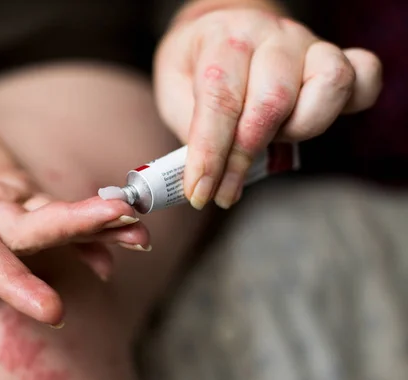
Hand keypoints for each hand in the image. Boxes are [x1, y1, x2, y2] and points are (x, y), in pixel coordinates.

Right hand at [0, 44, 150, 324]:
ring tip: (141, 232)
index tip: (52, 308)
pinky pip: (56, 207)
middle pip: (29, 239)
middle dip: (76, 233)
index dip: (12, 281)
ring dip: (96, 231)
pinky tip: (123, 231)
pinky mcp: (17, 192)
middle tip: (128, 224)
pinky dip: (89, 222)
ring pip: (51, 227)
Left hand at [154, 3, 382, 209]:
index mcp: (223, 38)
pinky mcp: (335, 58)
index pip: (220, 99)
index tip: (200, 192)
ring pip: (329, 85)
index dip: (211, 154)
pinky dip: (350, 103)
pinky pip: (365, 76)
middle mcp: (271, 35)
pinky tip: (311, 121)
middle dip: (246, 156)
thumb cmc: (197, 66)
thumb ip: (192, 129)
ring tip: (270, 140)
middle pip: (274, 100)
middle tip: (225, 188)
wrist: (223, 27)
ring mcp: (308, 43)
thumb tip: (208, 177)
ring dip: (299, 129)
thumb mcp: (174, 91)